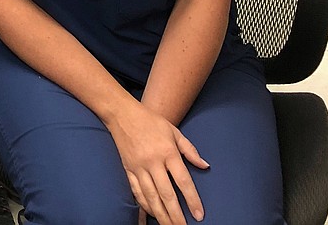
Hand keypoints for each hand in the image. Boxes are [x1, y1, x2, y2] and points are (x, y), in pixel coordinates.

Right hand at [107, 99, 207, 224]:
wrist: (121, 113)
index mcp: (167, 152)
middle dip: (176, 215)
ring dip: (161, 214)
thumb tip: (205, 166)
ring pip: (151, 196)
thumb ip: (190, 150)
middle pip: (166, 194)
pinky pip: (136, 191)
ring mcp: (138, 167)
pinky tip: (152, 214)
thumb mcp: (174, 131)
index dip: (192, 200)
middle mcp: (153, 162)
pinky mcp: (127, 169)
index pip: (183, 181)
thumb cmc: (150, 121)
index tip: (199, 215)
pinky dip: (144, 205)